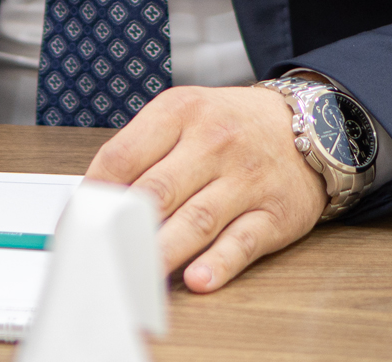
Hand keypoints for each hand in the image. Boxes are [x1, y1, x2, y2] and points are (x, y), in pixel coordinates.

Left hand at [84, 86, 325, 292]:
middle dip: (123, 229)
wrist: (312, 124)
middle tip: (100, 257)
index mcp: (180, 112)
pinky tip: (198, 279)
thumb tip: (98, 201)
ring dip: (162, 252)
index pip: (123, 156)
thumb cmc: (234, 125)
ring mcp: (247, 178)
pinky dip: (218, 264)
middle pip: (156, 192)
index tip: (79, 225)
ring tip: (137, 275)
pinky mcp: (276, 213)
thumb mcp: (186, 114)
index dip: (94, 195)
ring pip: (196, 220)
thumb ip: (144, 151)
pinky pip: (242, 242)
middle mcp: (214, 142)